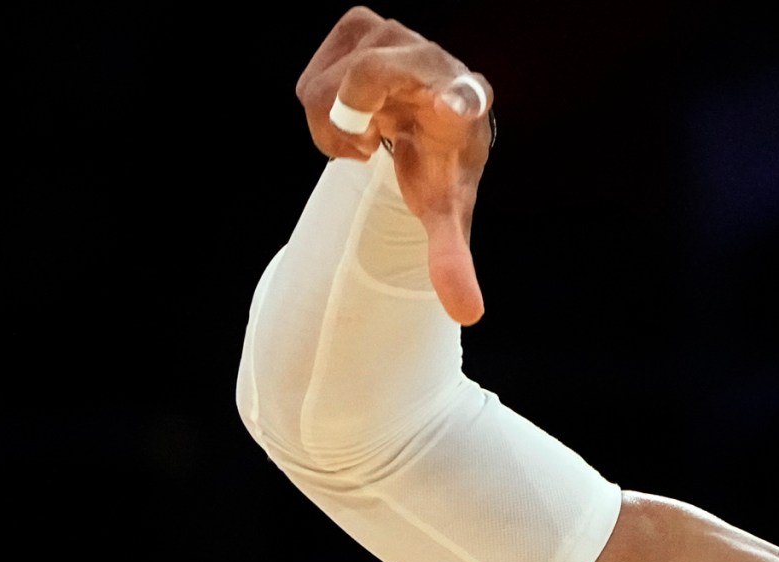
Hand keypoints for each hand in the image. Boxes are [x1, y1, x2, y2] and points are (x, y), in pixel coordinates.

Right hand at [295, 7, 495, 323]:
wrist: (428, 122)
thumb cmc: (439, 165)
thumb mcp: (446, 212)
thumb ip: (452, 258)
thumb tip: (467, 314)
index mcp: (465, 102)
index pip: (461, 96)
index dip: (455, 99)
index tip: (456, 103)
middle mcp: (431, 56)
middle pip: (362, 82)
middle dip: (350, 127)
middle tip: (374, 145)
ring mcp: (394, 33)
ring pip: (324, 89)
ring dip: (335, 125)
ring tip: (370, 130)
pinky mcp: (358, 23)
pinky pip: (311, 79)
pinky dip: (322, 107)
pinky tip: (355, 110)